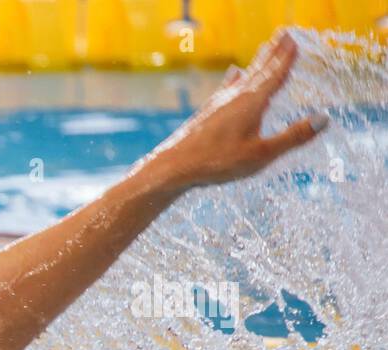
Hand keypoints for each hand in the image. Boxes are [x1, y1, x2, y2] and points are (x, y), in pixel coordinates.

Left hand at [144, 31, 327, 190]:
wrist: (173, 167)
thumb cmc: (218, 162)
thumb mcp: (262, 154)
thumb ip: (293, 137)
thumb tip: (325, 119)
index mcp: (253, 102)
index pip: (275, 74)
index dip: (286, 57)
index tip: (294, 39)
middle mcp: (235, 97)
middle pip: (259, 70)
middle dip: (273, 52)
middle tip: (283, 34)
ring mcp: (218, 103)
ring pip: (243, 77)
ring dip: (257, 62)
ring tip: (265, 49)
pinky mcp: (206, 113)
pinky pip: (227, 88)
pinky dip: (235, 78)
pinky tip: (233, 74)